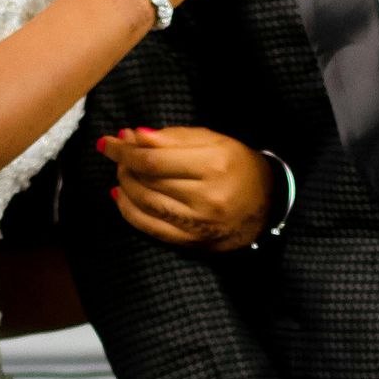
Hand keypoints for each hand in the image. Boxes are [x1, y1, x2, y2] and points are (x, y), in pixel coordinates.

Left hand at [96, 124, 278, 251]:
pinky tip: (121, 196)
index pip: (154, 159)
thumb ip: (172, 138)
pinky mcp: (194, 242)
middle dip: (124, 164)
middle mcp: (207, 196)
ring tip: (121, 171)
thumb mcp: (212, 140)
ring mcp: (200, 223)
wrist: (270, 203)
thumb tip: (133, 136)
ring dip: (125, 185)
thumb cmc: (238, 165)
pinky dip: (129, 211)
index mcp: (214, 164)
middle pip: (148, 181)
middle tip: (116, 153)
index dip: (124, 150)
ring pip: (146, 203)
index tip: (107, 141)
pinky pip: (151, 228)